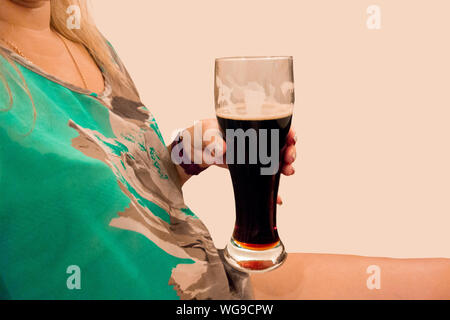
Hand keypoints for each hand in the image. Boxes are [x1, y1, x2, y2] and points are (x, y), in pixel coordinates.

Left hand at [178, 119, 296, 204]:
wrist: (190, 150)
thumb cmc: (198, 134)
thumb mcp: (204, 132)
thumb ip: (212, 139)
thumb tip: (223, 148)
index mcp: (246, 122)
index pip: (272, 123)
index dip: (286, 130)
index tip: (292, 138)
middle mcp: (252, 136)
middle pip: (278, 141)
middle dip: (289, 150)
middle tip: (289, 159)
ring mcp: (251, 152)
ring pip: (274, 158)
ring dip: (284, 165)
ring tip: (288, 172)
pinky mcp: (246, 166)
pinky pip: (262, 175)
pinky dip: (270, 187)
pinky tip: (277, 197)